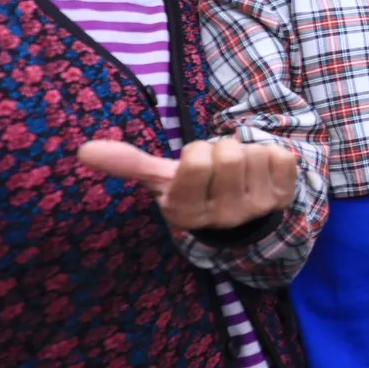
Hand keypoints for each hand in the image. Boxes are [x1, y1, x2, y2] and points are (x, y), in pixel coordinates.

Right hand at [78, 137, 297, 230]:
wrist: (240, 211)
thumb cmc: (197, 188)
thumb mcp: (164, 179)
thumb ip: (129, 164)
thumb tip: (84, 150)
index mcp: (186, 212)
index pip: (196, 160)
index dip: (197, 151)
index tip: (197, 164)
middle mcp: (222, 218)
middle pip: (228, 152)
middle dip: (221, 149)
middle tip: (220, 167)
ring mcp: (256, 210)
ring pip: (254, 152)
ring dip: (247, 152)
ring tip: (240, 171)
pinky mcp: (284, 200)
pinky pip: (282, 156)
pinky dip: (271, 156)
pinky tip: (261, 174)